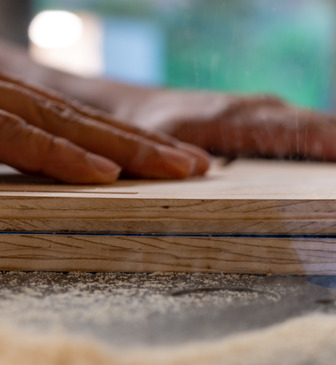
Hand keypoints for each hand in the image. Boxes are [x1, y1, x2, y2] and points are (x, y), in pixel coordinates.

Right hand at [0, 74, 209, 183]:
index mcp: (12, 107)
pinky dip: (65, 155)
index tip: (179, 162)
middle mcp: (10, 98)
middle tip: (200, 165)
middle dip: (149, 146)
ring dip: (128, 148)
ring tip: (178, 167)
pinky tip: (107, 172)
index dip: (132, 144)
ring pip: (68, 126)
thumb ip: (24, 152)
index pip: (80, 126)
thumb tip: (80, 177)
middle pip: (88, 124)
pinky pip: (23, 138)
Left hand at [114, 90, 335, 163]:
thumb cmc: (150, 133)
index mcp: (243, 119)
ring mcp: (279, 114)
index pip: (302, 134)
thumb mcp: (154, 145)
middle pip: (335, 127)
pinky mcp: (283, 123)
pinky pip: (331, 131)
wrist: (142, 111)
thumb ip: (175, 157)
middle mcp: (269, 111)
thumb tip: (200, 170)